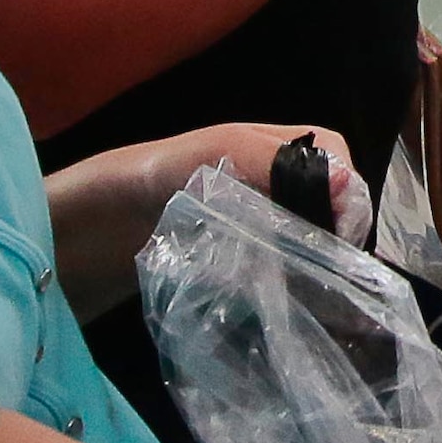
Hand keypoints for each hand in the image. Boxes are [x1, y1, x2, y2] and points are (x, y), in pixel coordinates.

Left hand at [43, 121, 346, 302]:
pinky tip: (288, 300)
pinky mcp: (251, 254)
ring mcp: (268, 217)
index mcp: (280, 142)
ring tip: (311, 293)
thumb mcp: (210, 157)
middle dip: (338, 236)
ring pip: (319, 236)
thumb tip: (348, 183)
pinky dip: (297, 282)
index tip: (334, 240)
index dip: (347, 199)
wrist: (93, 225)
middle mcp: (281, 177)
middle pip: (336, 203)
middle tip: (326, 275)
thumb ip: (273, 163)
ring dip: (321, 264)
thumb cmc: (149, 178)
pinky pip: (293, 265)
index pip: (342, 164)